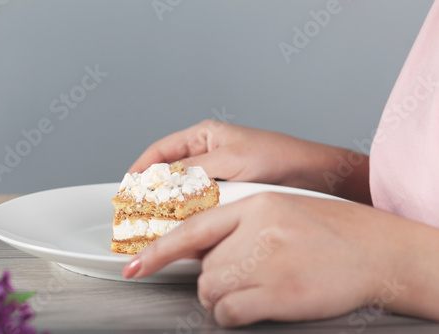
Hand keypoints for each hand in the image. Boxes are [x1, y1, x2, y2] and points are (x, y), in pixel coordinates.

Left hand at [123, 193, 418, 326]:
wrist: (376, 250)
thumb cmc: (330, 231)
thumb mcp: (280, 212)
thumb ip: (239, 226)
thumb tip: (202, 251)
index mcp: (255, 205)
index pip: (193, 228)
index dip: (158, 249)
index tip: (134, 265)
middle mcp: (257, 231)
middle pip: (202, 267)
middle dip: (212, 278)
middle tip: (239, 278)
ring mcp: (267, 262)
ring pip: (210, 290)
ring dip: (221, 298)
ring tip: (251, 291)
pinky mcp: (277, 294)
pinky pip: (229, 313)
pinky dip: (232, 315)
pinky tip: (253, 307)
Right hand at [128, 120, 370, 201]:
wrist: (316, 178)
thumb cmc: (279, 158)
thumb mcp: (231, 159)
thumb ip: (193, 171)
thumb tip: (161, 184)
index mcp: (204, 136)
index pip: (160, 152)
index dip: (140, 171)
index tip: (126, 190)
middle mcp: (207, 156)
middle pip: (167, 175)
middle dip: (150, 193)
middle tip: (135, 213)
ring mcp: (216, 177)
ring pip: (181, 193)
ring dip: (167, 208)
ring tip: (153, 224)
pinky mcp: (226, 197)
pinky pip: (198, 207)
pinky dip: (186, 217)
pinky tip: (181, 228)